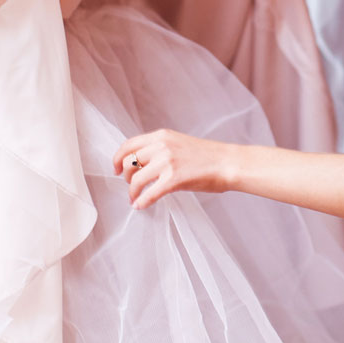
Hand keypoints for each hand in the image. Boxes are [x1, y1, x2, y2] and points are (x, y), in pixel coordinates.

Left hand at [114, 129, 236, 209]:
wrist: (228, 163)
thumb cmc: (207, 156)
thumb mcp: (178, 143)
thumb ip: (160, 148)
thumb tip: (142, 162)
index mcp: (161, 136)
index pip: (128, 145)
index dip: (117, 159)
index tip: (115, 169)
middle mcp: (161, 146)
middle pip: (128, 163)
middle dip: (125, 177)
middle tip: (130, 185)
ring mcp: (167, 162)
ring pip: (136, 180)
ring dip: (132, 192)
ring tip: (134, 198)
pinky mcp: (174, 179)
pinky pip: (149, 194)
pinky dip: (142, 201)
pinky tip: (140, 206)